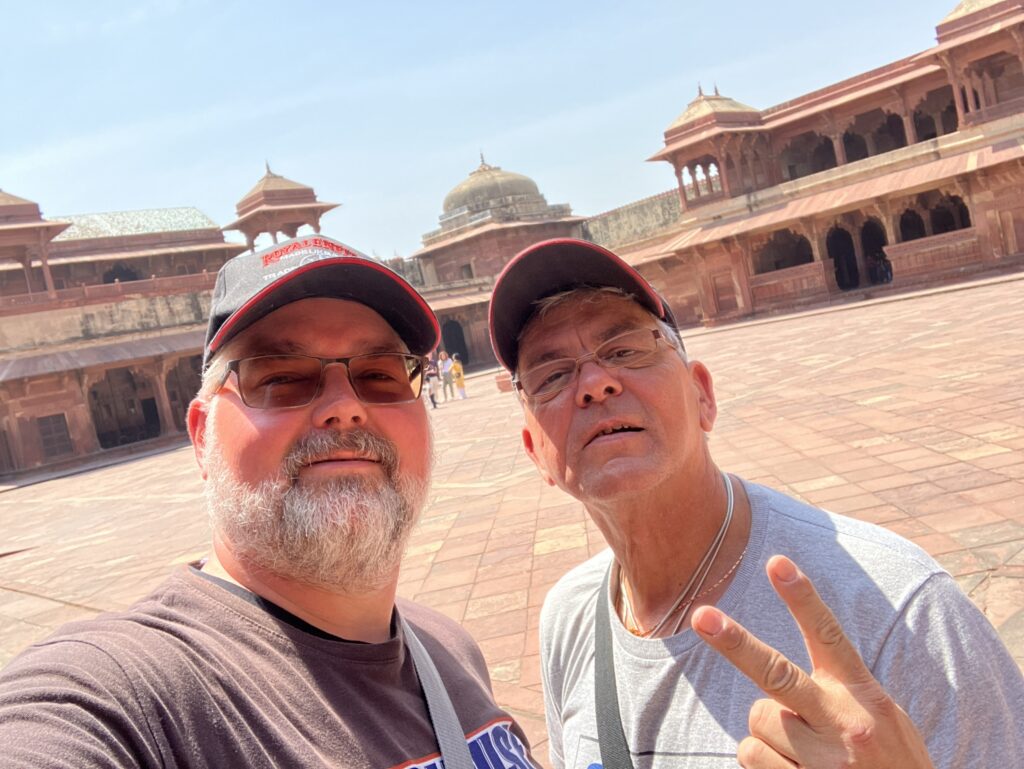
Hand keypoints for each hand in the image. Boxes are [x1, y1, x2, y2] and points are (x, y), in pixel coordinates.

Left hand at [691, 555, 934, 768]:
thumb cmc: (891, 767)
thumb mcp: (885, 722)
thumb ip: (840, 695)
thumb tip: (779, 686)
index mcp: (864, 698)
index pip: (829, 637)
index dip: (802, 598)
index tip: (777, 562)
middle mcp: (842, 723)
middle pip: (776, 673)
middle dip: (735, 643)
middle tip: (701, 617)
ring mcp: (821, 759)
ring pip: (757, 718)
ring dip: (772, 733)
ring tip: (808, 755)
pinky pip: (751, 754)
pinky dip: (766, 762)